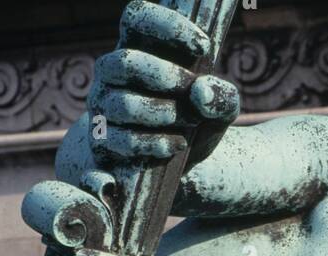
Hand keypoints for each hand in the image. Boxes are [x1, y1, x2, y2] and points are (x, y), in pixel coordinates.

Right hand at [88, 0, 239, 167]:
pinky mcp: (103, 140)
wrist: (180, 165)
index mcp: (138, 47)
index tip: (204, 46)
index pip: (137, 17)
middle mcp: (113, 71)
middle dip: (166, 76)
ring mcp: (104, 105)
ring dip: (163, 113)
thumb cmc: (196, 122)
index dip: (167, 25)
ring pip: (124, 104)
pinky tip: (177, 144)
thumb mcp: (220, 111)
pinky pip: (122, 140)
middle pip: (126, 61)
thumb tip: (201, 92)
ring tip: (190, 122)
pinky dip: (154, 144)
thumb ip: (223, 98)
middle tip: (193, 91)